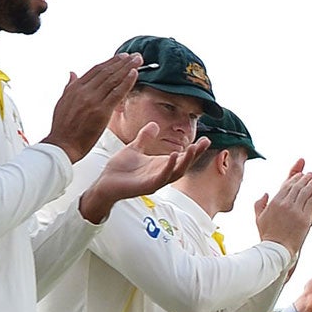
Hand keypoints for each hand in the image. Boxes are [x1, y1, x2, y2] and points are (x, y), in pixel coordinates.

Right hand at [41, 53, 142, 161]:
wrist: (62, 145)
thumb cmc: (63, 128)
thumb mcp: (62, 102)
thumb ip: (69, 86)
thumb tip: (73, 73)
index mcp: (75, 88)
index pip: (96, 70)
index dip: (110, 62)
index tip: (121, 57)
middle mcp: (84, 91)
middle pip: (106, 72)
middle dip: (122, 62)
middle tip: (135, 55)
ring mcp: (93, 100)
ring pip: (113, 79)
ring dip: (127, 68)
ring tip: (138, 61)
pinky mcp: (101, 111)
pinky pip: (117, 93)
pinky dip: (126, 82)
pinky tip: (134, 74)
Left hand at [78, 123, 207, 221]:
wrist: (105, 182)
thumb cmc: (119, 169)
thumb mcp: (134, 147)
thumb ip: (145, 137)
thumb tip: (154, 124)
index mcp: (161, 164)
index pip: (183, 156)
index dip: (195, 149)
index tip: (206, 139)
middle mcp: (162, 173)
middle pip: (185, 164)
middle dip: (196, 154)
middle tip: (205, 142)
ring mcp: (156, 181)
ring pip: (177, 172)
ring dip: (186, 160)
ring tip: (193, 148)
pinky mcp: (148, 186)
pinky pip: (162, 177)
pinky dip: (169, 166)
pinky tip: (173, 155)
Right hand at [252, 159, 311, 255]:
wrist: (277, 249)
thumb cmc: (268, 234)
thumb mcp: (259, 217)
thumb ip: (260, 204)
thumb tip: (266, 193)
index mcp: (274, 202)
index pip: (286, 185)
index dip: (295, 178)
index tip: (300, 175)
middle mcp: (285, 204)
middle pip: (297, 186)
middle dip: (305, 178)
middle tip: (310, 174)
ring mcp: (295, 211)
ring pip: (306, 192)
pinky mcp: (305, 219)